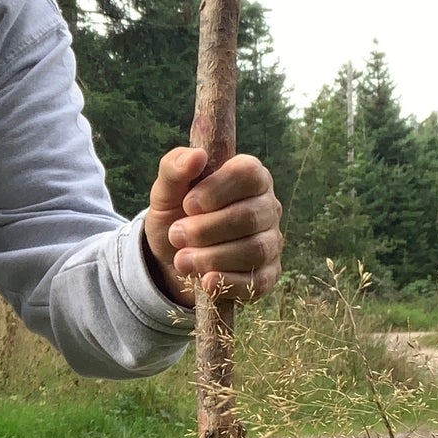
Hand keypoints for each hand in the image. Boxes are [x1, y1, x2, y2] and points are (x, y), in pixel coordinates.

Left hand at [143, 146, 282, 306]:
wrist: (172, 257)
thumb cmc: (176, 214)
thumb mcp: (166, 190)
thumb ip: (174, 168)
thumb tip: (196, 156)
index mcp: (249, 176)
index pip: (248, 173)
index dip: (217, 189)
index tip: (188, 204)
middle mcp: (267, 206)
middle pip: (249, 216)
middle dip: (206, 229)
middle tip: (176, 235)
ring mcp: (271, 241)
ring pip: (254, 249)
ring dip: (212, 257)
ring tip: (182, 260)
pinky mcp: (267, 274)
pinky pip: (258, 281)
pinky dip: (229, 282)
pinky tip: (206, 281)